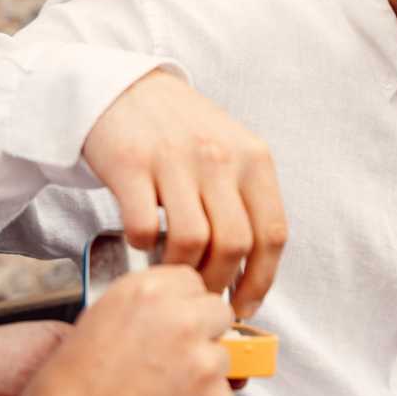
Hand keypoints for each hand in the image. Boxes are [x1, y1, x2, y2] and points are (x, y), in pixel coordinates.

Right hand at [18, 265, 237, 395]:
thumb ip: (142, 312)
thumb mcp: (94, 328)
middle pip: (218, 312)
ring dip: (203, 375)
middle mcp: (181, 321)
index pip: (191, 281)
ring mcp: (206, 364)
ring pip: (224, 358)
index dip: (182, 305)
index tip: (172, 323)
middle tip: (172, 363)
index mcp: (146, 294)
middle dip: (202, 334)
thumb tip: (171, 315)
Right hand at [83, 69, 287, 316]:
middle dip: (218, 282)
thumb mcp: (230, 152)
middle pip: (234, 244)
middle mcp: (220, 157)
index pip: (272, 233)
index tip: (245, 306)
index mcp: (254, 159)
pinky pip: (143, 226)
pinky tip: (141, 240)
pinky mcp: (132, 164)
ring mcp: (176, 159)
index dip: (261, 280)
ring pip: (192, 241)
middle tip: (201, 295)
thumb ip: (245, 200)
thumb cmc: (182, 131)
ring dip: (180, 270)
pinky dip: (142, 245)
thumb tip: (252, 271)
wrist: (123, 89)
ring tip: (170, 273)